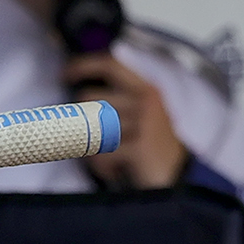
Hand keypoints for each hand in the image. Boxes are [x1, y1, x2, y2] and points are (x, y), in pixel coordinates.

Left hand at [62, 51, 188, 189]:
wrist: (178, 178)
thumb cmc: (154, 147)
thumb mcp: (144, 115)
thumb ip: (120, 99)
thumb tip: (80, 93)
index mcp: (148, 88)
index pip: (112, 64)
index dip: (85, 65)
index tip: (65, 73)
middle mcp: (147, 100)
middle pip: (88, 96)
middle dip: (81, 118)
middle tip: (90, 136)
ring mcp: (144, 123)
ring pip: (90, 127)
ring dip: (91, 146)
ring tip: (106, 156)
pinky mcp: (139, 147)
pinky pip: (99, 154)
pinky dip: (101, 166)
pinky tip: (114, 170)